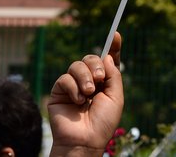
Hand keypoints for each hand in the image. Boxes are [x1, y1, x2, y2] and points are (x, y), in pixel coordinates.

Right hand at [48, 32, 122, 156]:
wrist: (85, 140)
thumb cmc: (102, 123)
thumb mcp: (116, 97)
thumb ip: (113, 75)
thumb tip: (107, 55)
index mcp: (104, 82)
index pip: (108, 60)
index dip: (112, 47)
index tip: (116, 35)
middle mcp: (89, 81)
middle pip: (91, 58)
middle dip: (96, 64)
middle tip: (99, 78)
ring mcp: (73, 85)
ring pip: (77, 65)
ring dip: (85, 77)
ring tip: (89, 93)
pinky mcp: (59, 91)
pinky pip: (65, 78)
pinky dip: (73, 88)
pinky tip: (77, 101)